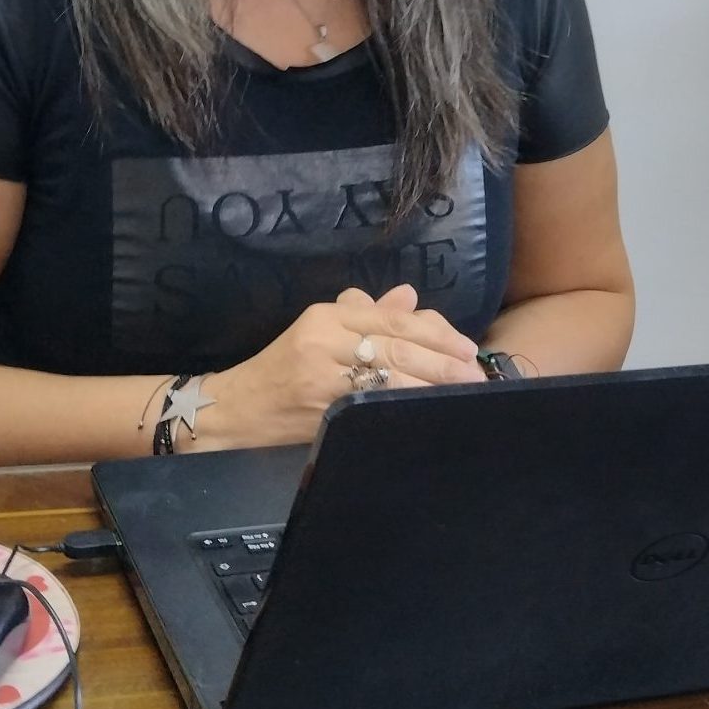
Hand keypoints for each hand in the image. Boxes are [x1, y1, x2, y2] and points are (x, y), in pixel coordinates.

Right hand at [188, 285, 485, 451]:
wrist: (233, 410)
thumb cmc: (280, 372)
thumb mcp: (318, 334)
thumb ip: (364, 316)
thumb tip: (409, 297)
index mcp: (325, 316)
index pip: (391, 319)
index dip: (434, 333)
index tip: (467, 349)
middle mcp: (323, 337)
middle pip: (396, 344)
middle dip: (442, 361)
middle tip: (475, 373)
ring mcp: (321, 372)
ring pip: (389, 372)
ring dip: (432, 383)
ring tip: (463, 390)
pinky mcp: (320, 406)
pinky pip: (372, 400)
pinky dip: (403, 401)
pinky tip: (426, 406)